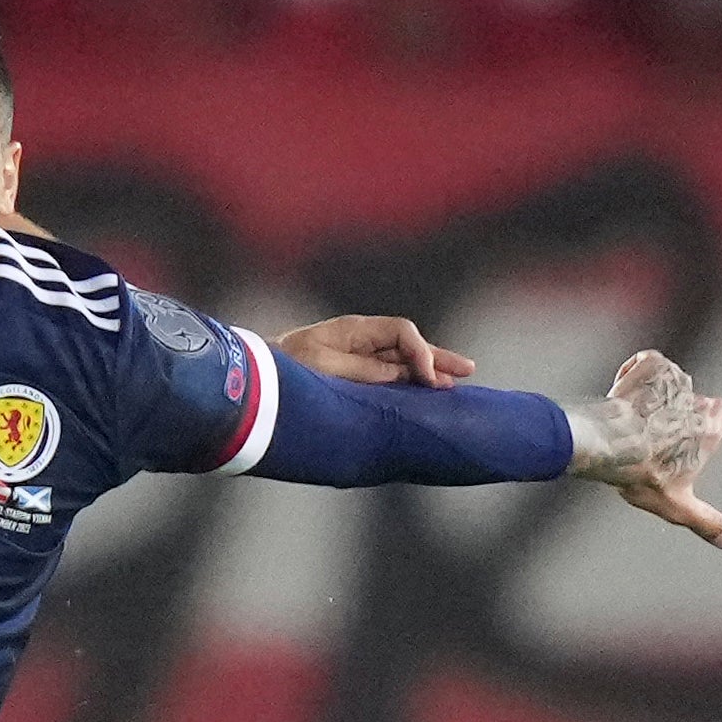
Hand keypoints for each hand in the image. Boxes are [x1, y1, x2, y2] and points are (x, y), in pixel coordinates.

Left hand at [276, 314, 475, 387]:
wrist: (254, 379)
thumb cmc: (284, 369)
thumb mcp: (325, 369)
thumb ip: (365, 371)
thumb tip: (402, 375)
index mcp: (353, 331)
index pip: (400, 332)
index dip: (420, 353)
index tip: (429, 380)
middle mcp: (359, 340)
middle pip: (407, 344)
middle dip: (437, 357)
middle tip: (467, 371)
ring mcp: (356, 356)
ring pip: (402, 359)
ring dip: (429, 370)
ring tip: (458, 382)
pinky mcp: (351, 375)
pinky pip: (388, 375)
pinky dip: (410, 381)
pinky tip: (427, 390)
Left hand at [562, 350, 721, 548]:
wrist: (606, 442)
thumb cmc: (641, 473)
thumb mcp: (676, 505)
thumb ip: (705, 521)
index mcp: (710, 430)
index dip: (707, 420)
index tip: (687, 433)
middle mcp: (696, 400)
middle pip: (694, 397)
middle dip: (677, 409)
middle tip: (651, 430)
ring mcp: (673, 381)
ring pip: (671, 380)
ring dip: (654, 392)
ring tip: (632, 413)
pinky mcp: (649, 366)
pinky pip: (647, 361)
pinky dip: (636, 370)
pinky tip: (621, 388)